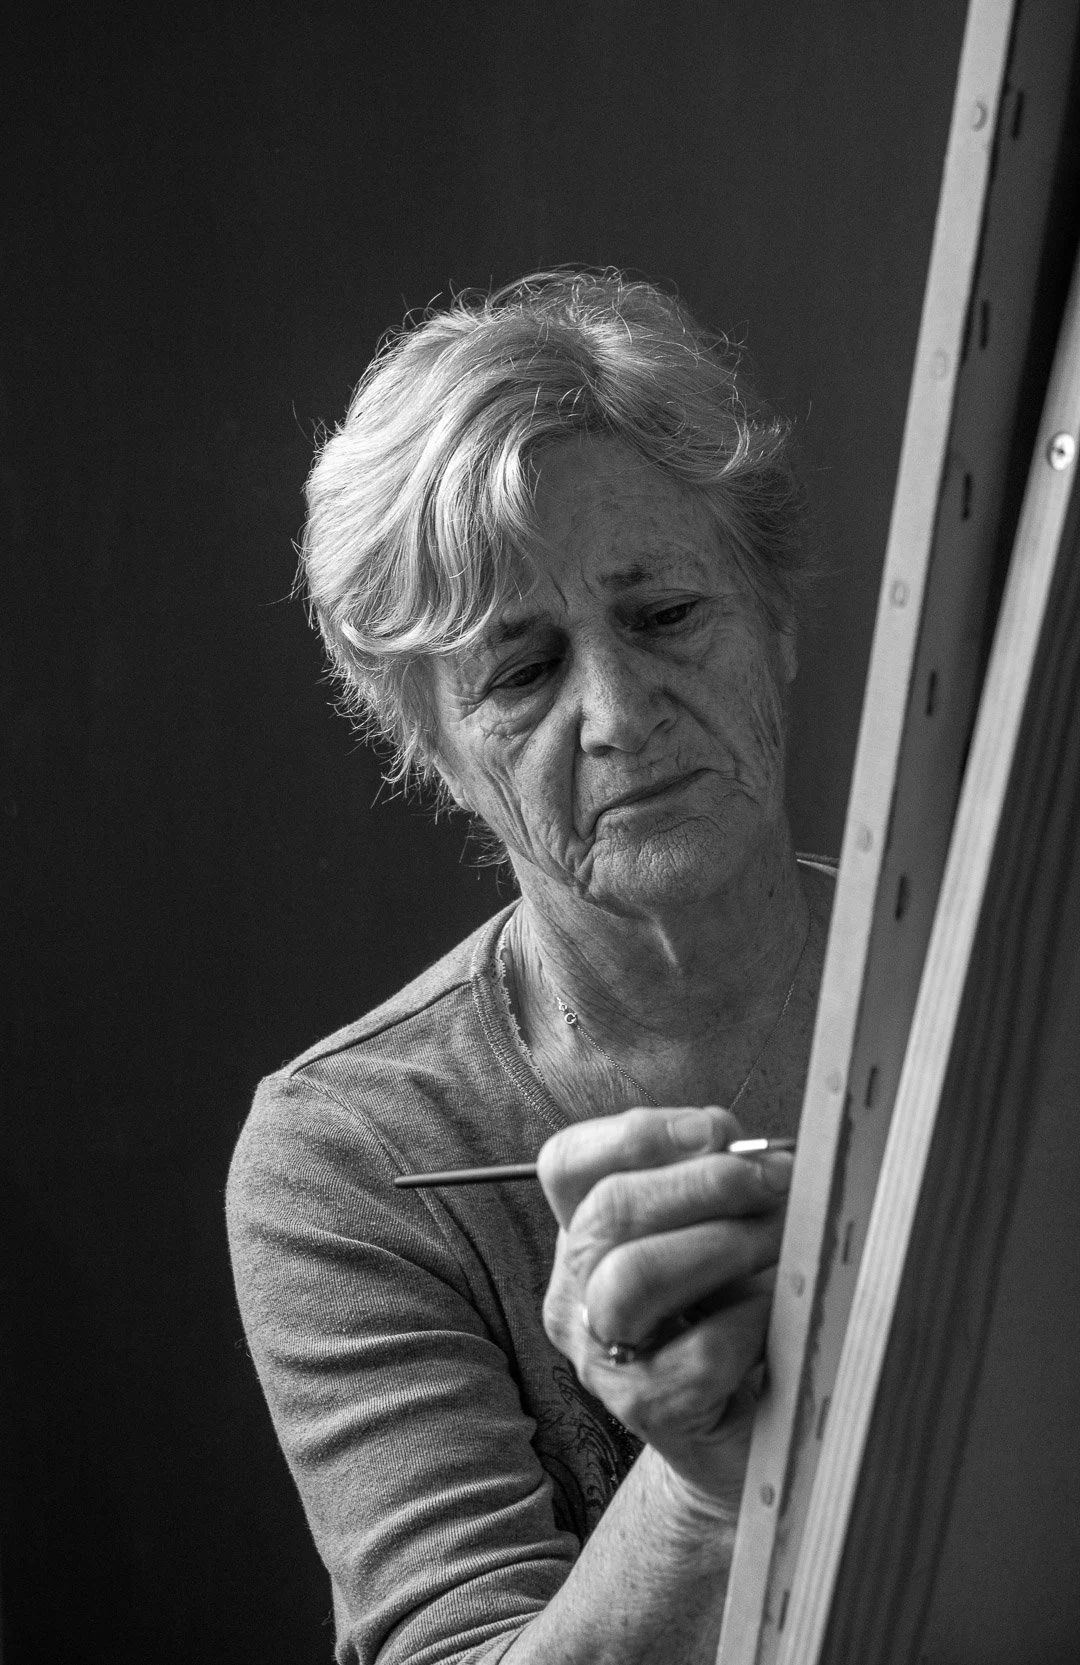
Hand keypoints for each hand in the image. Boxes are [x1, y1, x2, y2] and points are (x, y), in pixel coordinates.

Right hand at [537, 1106, 791, 1509]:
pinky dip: (750, 1318)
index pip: (568, 1163)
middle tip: (777, 1179)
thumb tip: (757, 1151)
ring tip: (780, 1238)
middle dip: (702, 1182)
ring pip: (634, 1278)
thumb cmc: (732, 1321)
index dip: (637, 1133)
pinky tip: (780, 1310)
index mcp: (583, 1238)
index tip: (716, 1128)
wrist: (742, 1437)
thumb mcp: (716, 1239)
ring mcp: (600, 1356)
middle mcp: (575, 1294)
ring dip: (722, 1244)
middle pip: (608, 1210)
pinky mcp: (646, 1411)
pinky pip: (698, 1352)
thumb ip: (718, 1186)